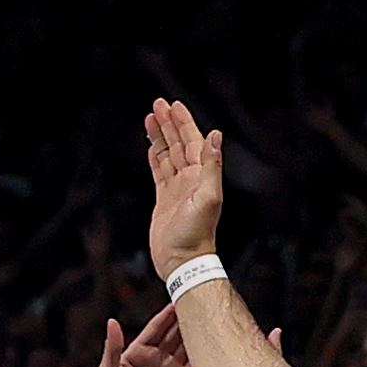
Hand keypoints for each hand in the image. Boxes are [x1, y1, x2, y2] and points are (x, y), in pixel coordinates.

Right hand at [144, 99, 229, 270]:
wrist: (183, 262)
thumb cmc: (196, 235)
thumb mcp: (208, 197)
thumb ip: (212, 166)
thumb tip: (216, 135)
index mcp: (201, 176)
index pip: (192, 141)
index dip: (183, 122)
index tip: (173, 105)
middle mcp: (191, 179)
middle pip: (179, 144)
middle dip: (169, 123)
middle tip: (158, 104)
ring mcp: (177, 189)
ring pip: (168, 155)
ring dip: (160, 137)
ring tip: (150, 119)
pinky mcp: (164, 200)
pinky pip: (159, 173)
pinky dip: (155, 158)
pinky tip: (151, 148)